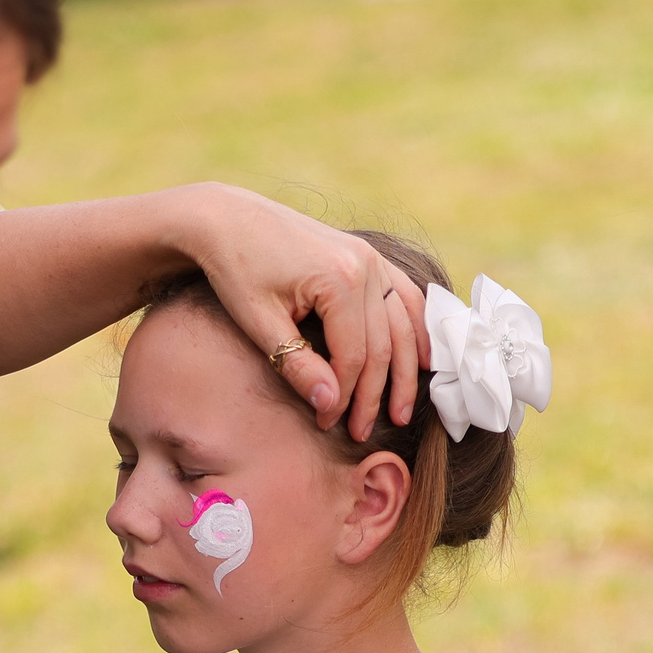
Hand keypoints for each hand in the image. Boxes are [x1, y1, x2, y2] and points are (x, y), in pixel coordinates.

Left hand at [174, 184, 430, 441]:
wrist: (229, 219)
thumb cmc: (237, 270)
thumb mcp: (258, 322)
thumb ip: (296, 365)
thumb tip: (330, 405)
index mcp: (338, 280)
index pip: (353, 356)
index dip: (344, 397)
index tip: (327, 424)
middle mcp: (365, 265)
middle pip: (382, 346)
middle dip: (373, 395)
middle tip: (361, 432)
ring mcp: (371, 258)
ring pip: (402, 326)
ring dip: (405, 372)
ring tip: (400, 412)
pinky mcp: (369, 256)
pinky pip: (405, 297)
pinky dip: (416, 331)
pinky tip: (423, 361)